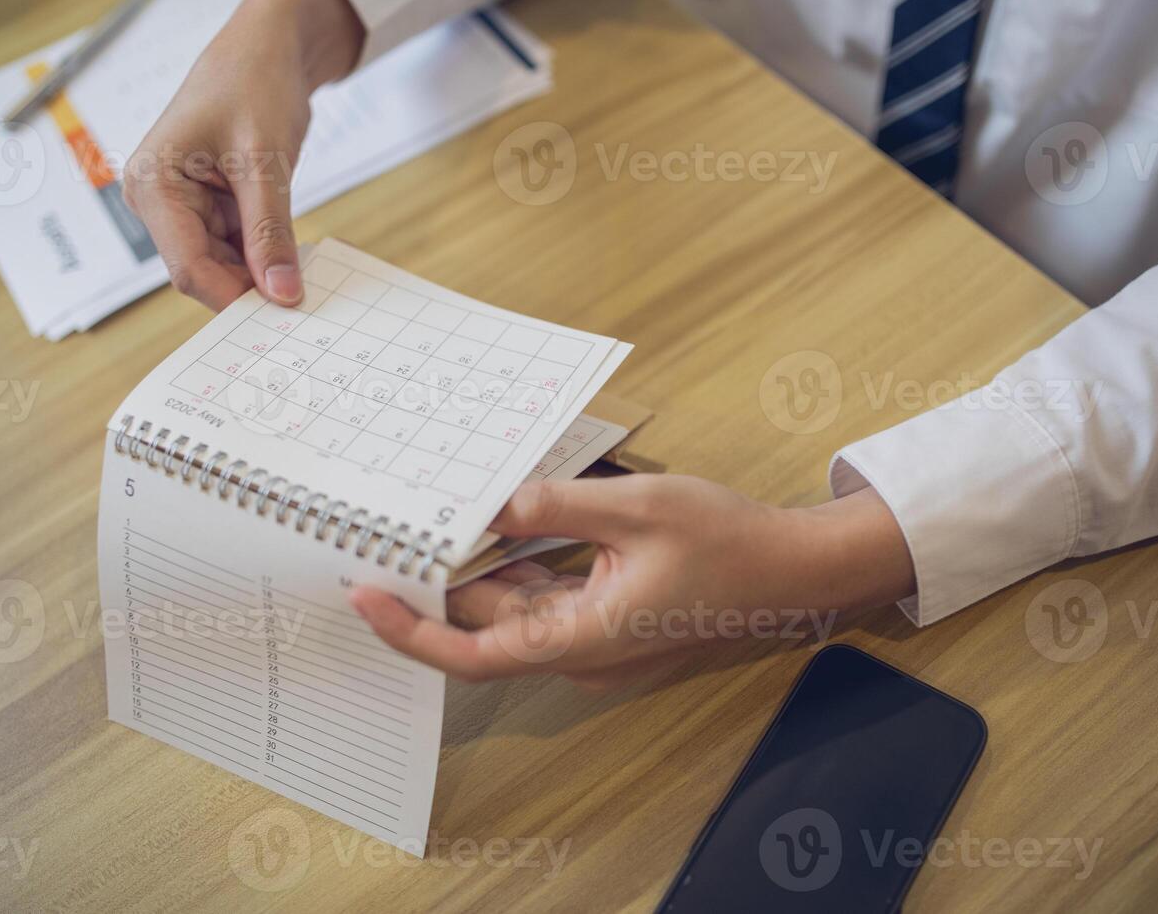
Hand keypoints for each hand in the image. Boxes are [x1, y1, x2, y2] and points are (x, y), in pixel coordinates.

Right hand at [123, 0, 364, 309]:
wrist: (268, 46)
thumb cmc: (255, 82)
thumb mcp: (266, 161)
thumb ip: (270, 231)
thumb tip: (282, 293)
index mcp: (153, 184)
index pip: (187, 266)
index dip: (234, 298)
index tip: (282, 315)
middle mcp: (157, 200)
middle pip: (203, 272)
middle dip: (250, 288)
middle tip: (302, 304)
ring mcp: (182, 205)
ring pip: (223, 265)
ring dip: (261, 273)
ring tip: (304, 275)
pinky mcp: (207, 205)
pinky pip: (236, 247)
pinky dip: (265, 255)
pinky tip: (294, 258)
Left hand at [349, 475, 914, 688]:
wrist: (789, 569)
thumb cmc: (725, 540)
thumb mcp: (635, 507)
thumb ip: (555, 504)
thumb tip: (488, 505)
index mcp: (585, 637)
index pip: (476, 652)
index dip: (414, 633)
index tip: (368, 598)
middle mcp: (582, 652)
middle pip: (488, 627)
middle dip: (438, 585)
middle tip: (389, 535)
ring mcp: (595, 642)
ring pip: (515, 612)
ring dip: (478, 573)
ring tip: (434, 523)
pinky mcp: (606, 623)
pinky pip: (545, 602)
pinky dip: (516, 570)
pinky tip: (497, 527)